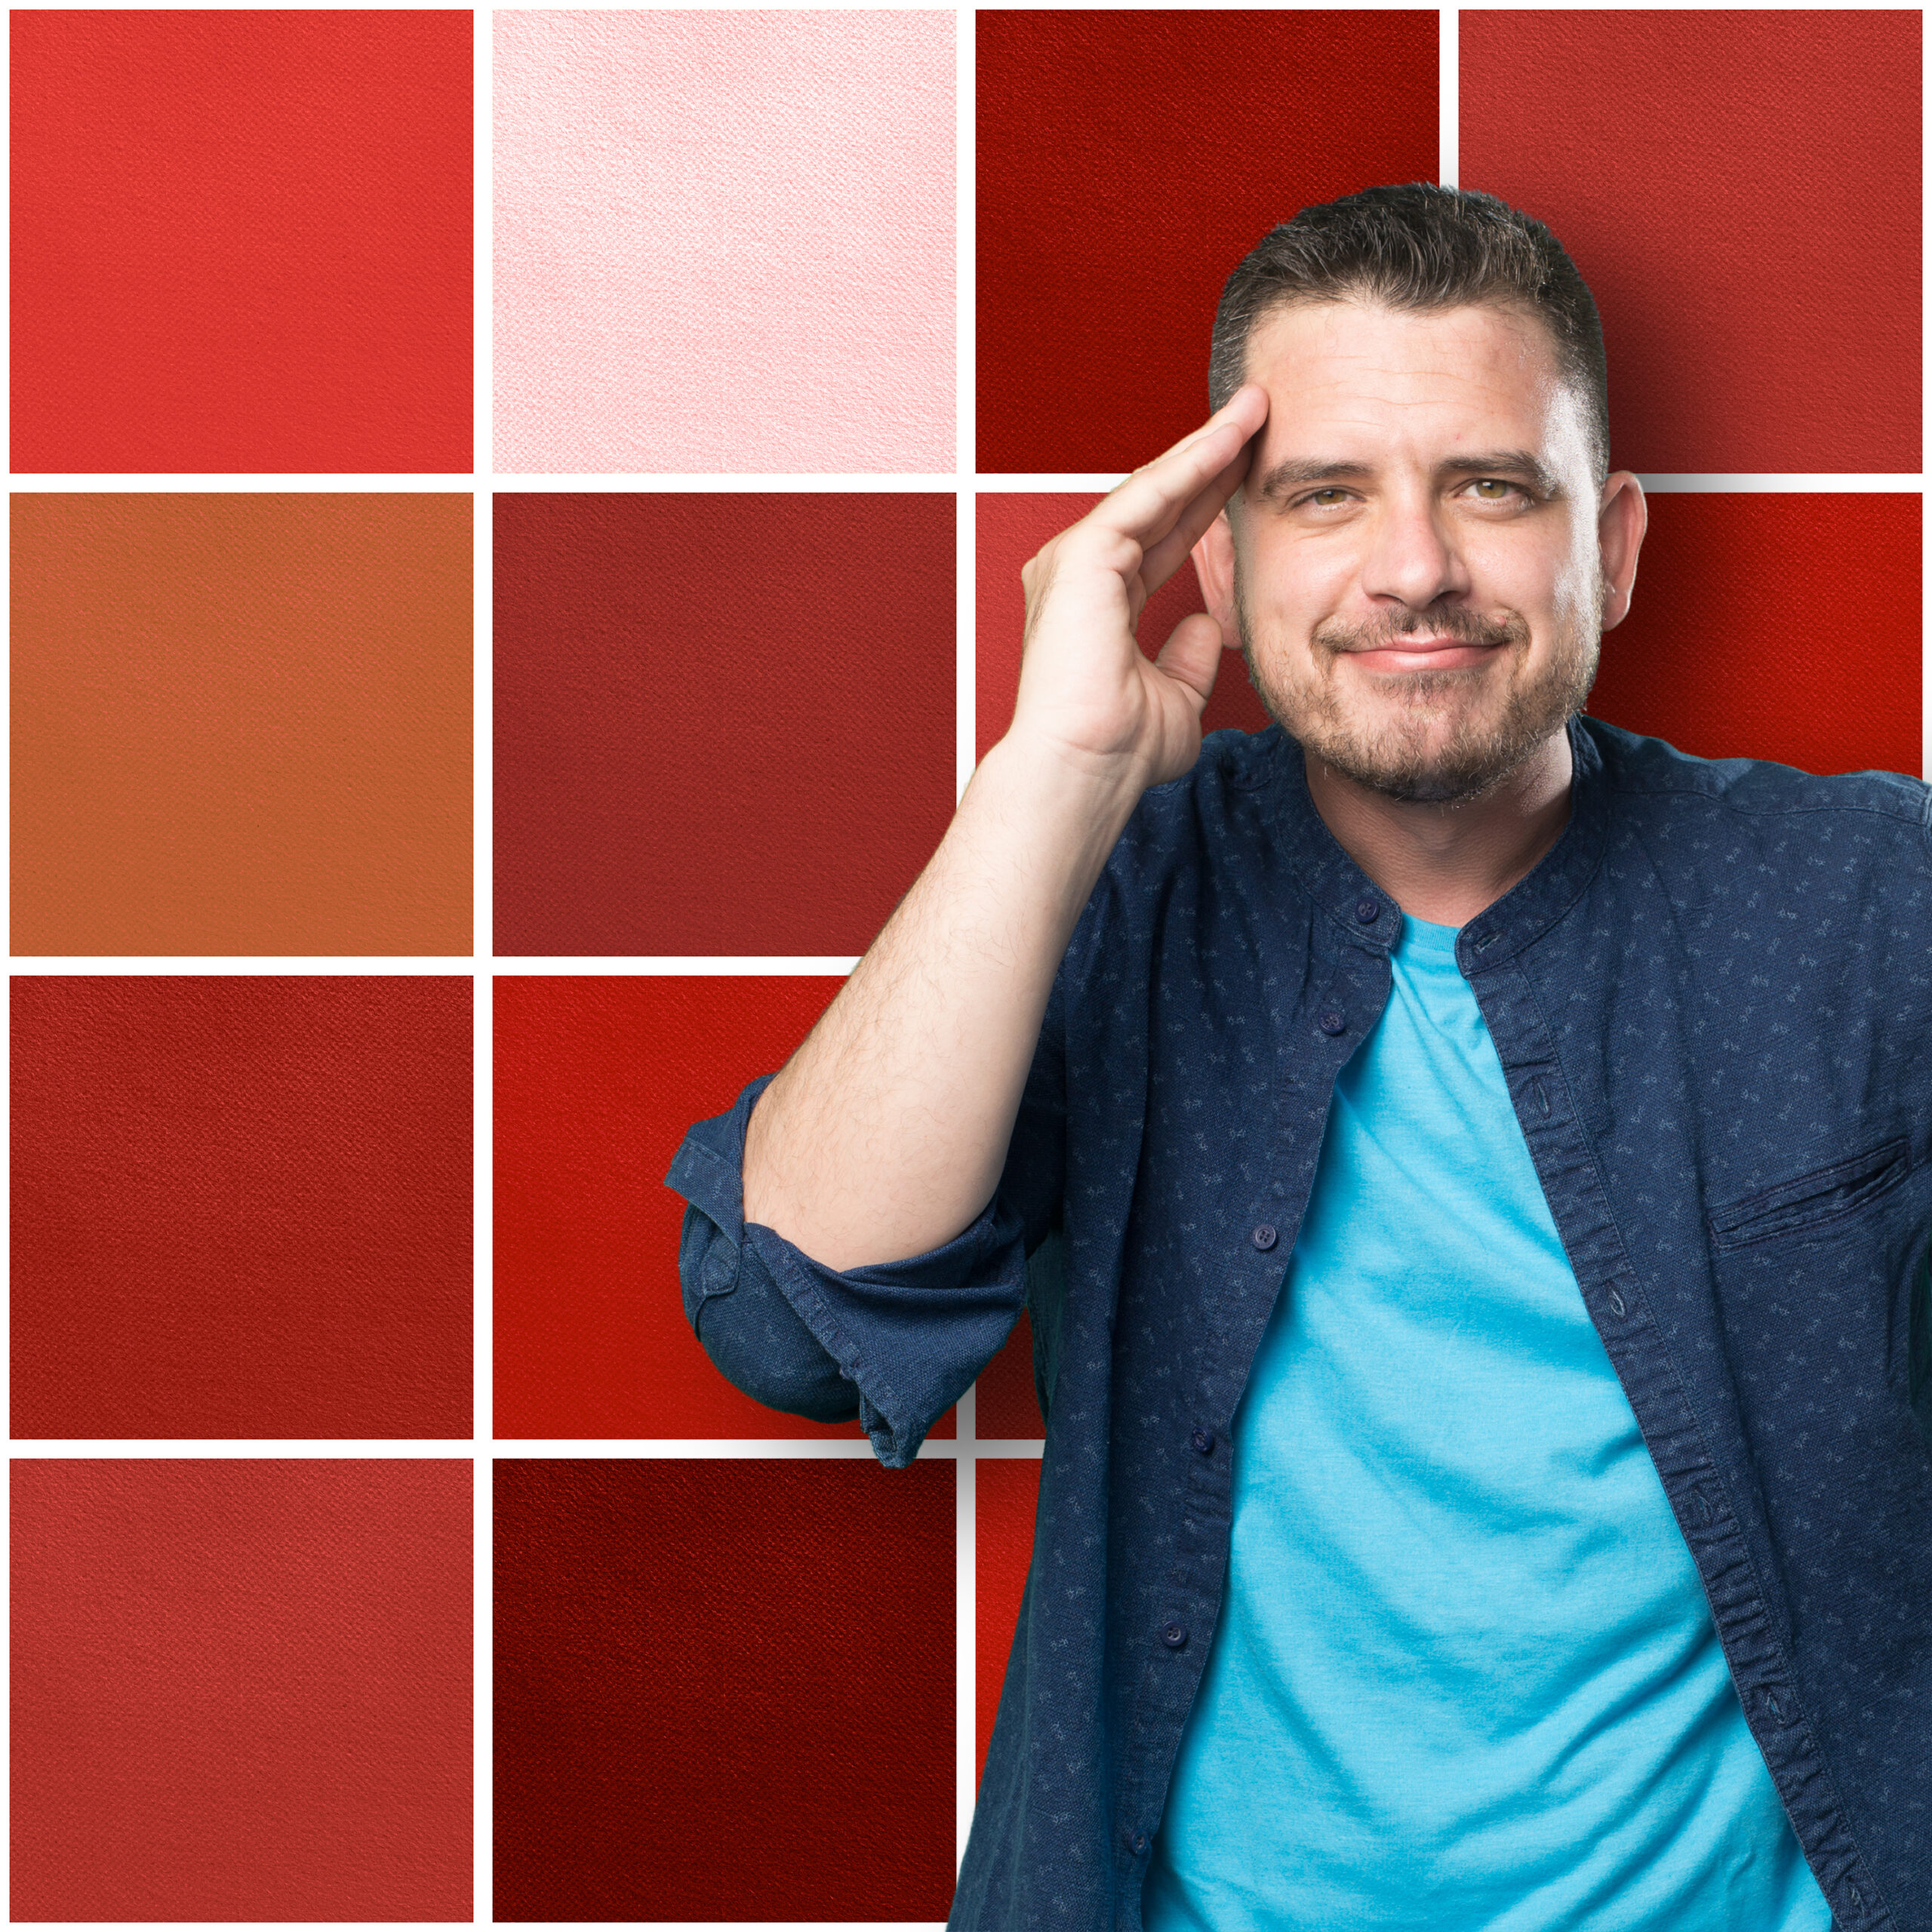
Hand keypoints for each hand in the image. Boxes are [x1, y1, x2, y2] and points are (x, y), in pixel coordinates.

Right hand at [1008, 384, 1268, 789]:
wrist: (1083, 772)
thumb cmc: (1120, 752)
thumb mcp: (1174, 700)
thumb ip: (1188, 661)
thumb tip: (1207, 625)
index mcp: (1100, 605)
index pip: (1164, 537)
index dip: (1209, 500)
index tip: (1253, 466)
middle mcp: (1080, 574)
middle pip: (1159, 502)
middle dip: (1211, 456)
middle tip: (1259, 411)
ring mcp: (1075, 561)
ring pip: (1155, 488)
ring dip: (1208, 445)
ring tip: (1257, 406)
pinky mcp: (1081, 555)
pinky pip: (1148, 495)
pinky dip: (1192, 462)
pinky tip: (1233, 436)